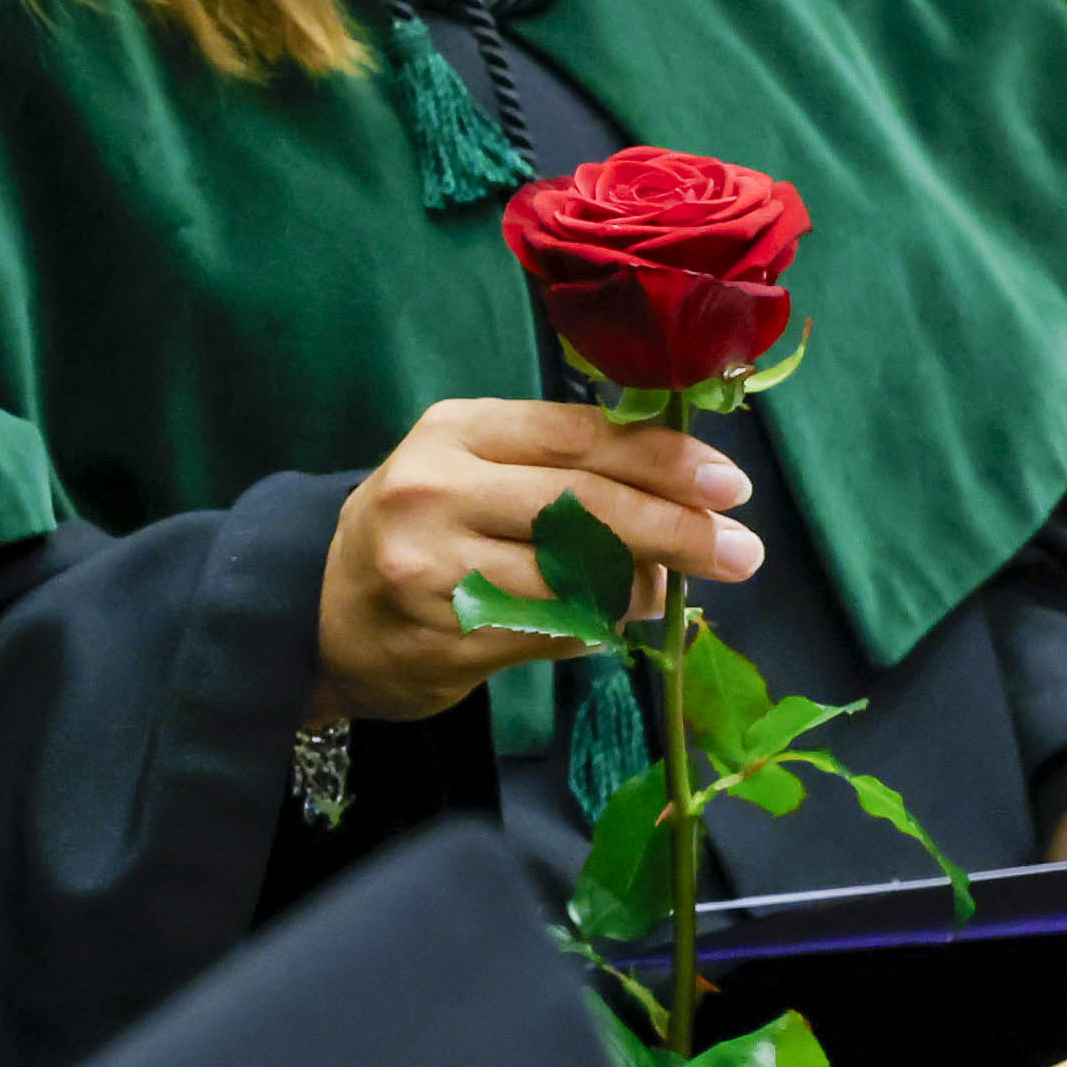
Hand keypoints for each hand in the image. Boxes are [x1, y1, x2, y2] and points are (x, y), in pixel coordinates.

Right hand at [313, 397, 761, 725]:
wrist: (324, 614)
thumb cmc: (425, 530)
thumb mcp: (474, 472)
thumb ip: (561, 471)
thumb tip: (685, 495)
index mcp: (452, 431)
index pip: (575, 434)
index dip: (660, 457)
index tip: (730, 485)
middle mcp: (434, 489)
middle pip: (581, 504)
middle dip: (675, 528)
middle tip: (742, 551)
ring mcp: (433, 566)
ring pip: (574, 578)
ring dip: (641, 589)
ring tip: (670, 591)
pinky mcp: (444, 635)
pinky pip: (553, 633)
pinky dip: (600, 628)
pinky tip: (615, 622)